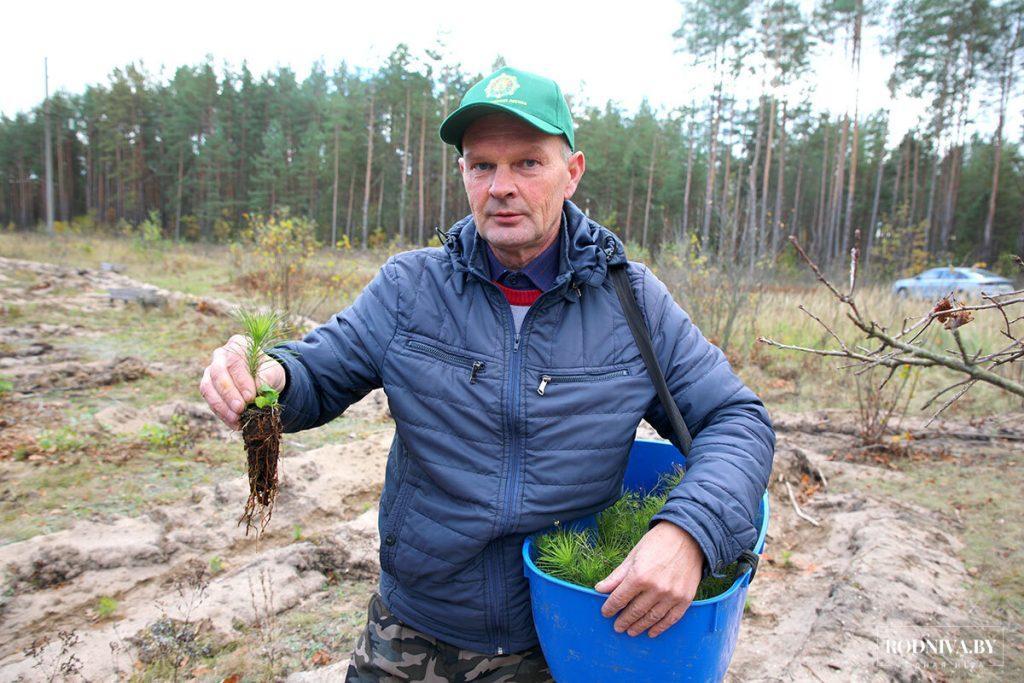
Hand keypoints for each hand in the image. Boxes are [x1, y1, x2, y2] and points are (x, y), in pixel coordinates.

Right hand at [199, 334, 285, 429]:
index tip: (251, 397)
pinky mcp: (208, 387)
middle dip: (229, 394)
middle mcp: (220, 355)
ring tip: (236, 419)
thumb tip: (258, 388)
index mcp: (237, 345)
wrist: (263, 380)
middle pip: (218, 374)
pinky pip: (210, 400)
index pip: (235, 362)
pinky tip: (234, 423)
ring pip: (208, 387)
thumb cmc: (267, 372)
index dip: (241, 381)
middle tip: (240, 409)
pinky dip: (221, 413)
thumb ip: (266, 376)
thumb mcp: (273, 372)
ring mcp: (211, 371)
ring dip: (221, 406)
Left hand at [594, 520, 702, 637]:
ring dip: (639, 627)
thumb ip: (616, 576)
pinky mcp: (685, 599)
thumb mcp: (633, 556)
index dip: (610, 608)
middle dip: (623, 620)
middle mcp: (656, 588)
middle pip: (634, 611)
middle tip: (617, 627)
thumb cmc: (657, 543)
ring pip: (651, 618)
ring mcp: (672, 595)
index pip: (619, 599)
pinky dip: (660, 628)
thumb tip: (599, 589)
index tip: (606, 613)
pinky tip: (652, 632)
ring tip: (631, 631)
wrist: (688, 537)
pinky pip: (671, 619)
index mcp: (639, 576)